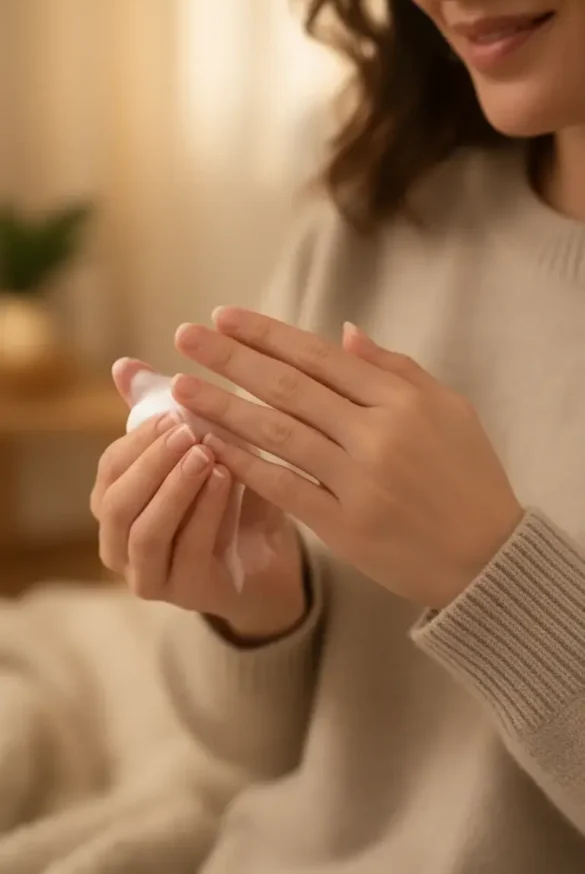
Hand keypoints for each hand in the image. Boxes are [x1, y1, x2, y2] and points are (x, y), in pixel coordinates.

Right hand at [90, 359, 306, 639]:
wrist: (274, 553)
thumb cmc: (229, 495)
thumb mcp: (200, 449)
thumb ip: (163, 413)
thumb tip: (124, 364)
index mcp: (116, 506)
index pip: (109, 469)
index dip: (137, 439)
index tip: (173, 409)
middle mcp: (121, 546)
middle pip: (115, 504)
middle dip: (150, 463)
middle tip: (186, 430)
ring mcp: (150, 577)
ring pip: (145, 533)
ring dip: (174, 489)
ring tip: (205, 453)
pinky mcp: (188, 594)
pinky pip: (188, 552)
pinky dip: (205, 513)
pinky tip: (226, 479)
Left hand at [172, 310, 524, 610]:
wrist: (489, 557)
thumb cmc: (469, 477)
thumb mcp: (449, 409)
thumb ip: (396, 369)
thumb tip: (345, 332)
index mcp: (401, 400)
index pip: (319, 357)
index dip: (267, 335)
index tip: (223, 316)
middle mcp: (376, 434)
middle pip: (289, 387)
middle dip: (231, 358)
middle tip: (185, 336)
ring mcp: (358, 482)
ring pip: (277, 434)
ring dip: (223, 407)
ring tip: (181, 387)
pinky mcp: (344, 527)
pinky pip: (283, 488)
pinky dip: (244, 464)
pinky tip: (208, 445)